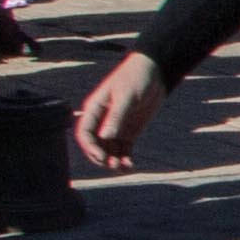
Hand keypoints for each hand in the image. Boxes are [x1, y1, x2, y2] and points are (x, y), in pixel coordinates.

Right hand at [74, 53, 166, 168]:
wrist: (155, 72)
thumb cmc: (136, 79)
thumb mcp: (126, 97)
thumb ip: (116, 117)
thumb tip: (105, 136)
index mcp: (95, 110)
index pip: (85, 133)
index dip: (89, 147)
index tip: (100, 156)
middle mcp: (102, 121)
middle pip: (95, 145)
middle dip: (101, 157)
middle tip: (112, 165)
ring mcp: (116, 127)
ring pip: (109, 149)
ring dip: (113, 160)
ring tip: (123, 167)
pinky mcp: (129, 131)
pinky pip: (124, 148)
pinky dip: (125, 157)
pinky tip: (130, 164)